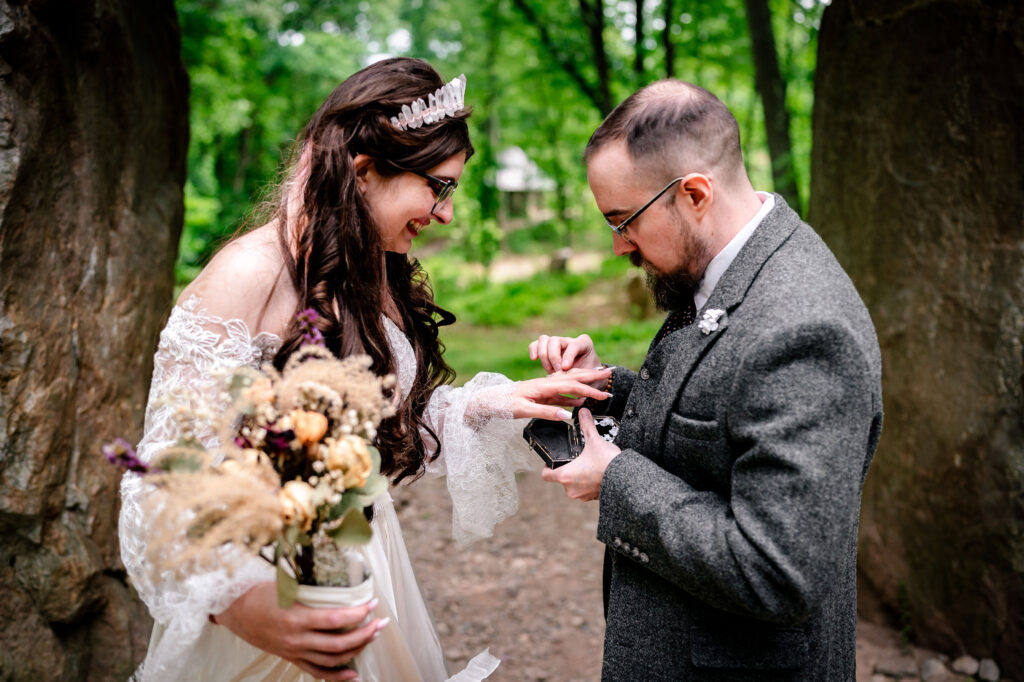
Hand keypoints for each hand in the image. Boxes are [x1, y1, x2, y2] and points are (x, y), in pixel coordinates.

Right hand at [213, 582, 386, 680]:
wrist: (233, 611)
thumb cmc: (259, 593)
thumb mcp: (284, 584)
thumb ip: (309, 584)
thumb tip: (338, 571)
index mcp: (296, 617)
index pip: (335, 619)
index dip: (358, 613)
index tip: (373, 603)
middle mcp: (297, 638)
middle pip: (339, 643)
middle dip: (365, 633)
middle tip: (381, 623)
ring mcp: (294, 651)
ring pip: (332, 659)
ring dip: (356, 650)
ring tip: (372, 637)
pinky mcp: (291, 658)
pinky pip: (317, 672)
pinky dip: (337, 676)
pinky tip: (353, 674)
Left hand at [510, 368, 611, 420]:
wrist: (489, 401)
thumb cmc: (504, 404)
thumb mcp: (523, 410)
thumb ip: (545, 412)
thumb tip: (567, 415)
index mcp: (544, 385)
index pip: (572, 386)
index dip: (589, 390)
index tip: (604, 394)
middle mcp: (546, 384)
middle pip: (573, 378)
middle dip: (592, 376)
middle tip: (609, 373)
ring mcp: (544, 389)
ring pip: (569, 384)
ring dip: (585, 383)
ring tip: (600, 382)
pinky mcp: (541, 396)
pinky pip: (560, 395)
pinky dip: (573, 396)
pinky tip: (580, 400)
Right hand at [528, 334, 601, 375]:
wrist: (585, 380)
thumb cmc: (589, 379)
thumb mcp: (589, 378)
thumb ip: (581, 377)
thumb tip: (570, 380)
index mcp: (584, 344)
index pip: (573, 345)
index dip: (568, 356)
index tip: (565, 368)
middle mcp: (569, 340)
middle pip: (555, 340)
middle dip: (553, 357)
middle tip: (557, 371)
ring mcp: (557, 343)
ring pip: (544, 340)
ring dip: (544, 356)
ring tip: (549, 370)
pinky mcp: (546, 349)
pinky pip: (536, 344)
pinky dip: (533, 350)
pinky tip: (534, 359)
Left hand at [541, 408, 620, 500]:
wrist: (627, 477)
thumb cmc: (607, 462)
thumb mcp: (594, 440)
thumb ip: (586, 425)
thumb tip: (583, 412)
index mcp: (565, 476)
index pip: (546, 475)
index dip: (547, 466)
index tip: (554, 460)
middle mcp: (571, 489)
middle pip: (561, 479)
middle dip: (567, 469)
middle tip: (575, 458)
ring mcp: (583, 496)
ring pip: (574, 485)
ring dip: (578, 477)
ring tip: (588, 465)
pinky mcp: (594, 498)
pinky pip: (586, 490)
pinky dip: (589, 483)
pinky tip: (597, 472)